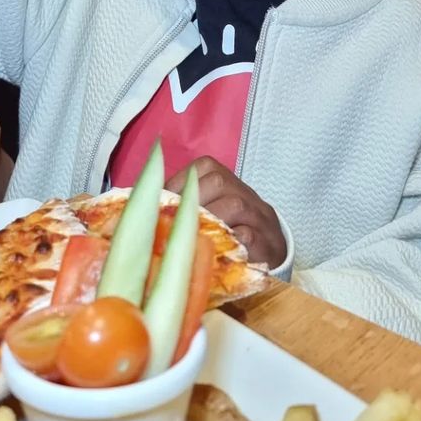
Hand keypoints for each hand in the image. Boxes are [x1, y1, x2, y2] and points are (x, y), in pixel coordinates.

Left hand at [166, 157, 286, 269]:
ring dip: (208, 221)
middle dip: (192, 201)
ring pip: (235, 205)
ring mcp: (259, 217)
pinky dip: (227, 242)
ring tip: (190, 238)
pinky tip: (212, 252)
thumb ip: (186, 205)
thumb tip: (148, 206)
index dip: (180, 183)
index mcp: (228, 182)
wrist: (272, 251)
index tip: (163, 203)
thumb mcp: (212, 210)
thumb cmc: (232, 229)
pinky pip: (248, 235)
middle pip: (218, 182)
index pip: (204, 168)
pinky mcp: (268, 242)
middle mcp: (245, 194)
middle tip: (175, 223)